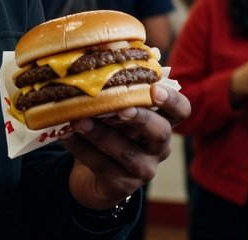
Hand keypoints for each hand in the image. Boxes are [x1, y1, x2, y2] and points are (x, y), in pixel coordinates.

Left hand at [63, 85, 190, 209]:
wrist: (92, 177)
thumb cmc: (109, 133)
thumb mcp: (115, 115)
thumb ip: (114, 96)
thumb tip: (92, 62)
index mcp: (161, 123)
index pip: (181, 111)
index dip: (172, 100)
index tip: (154, 89)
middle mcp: (158, 147)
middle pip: (160, 133)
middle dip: (141, 118)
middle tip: (122, 108)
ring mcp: (143, 169)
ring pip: (127, 152)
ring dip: (101, 134)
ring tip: (79, 121)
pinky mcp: (122, 186)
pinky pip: (102, 165)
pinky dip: (81, 148)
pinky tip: (66, 135)